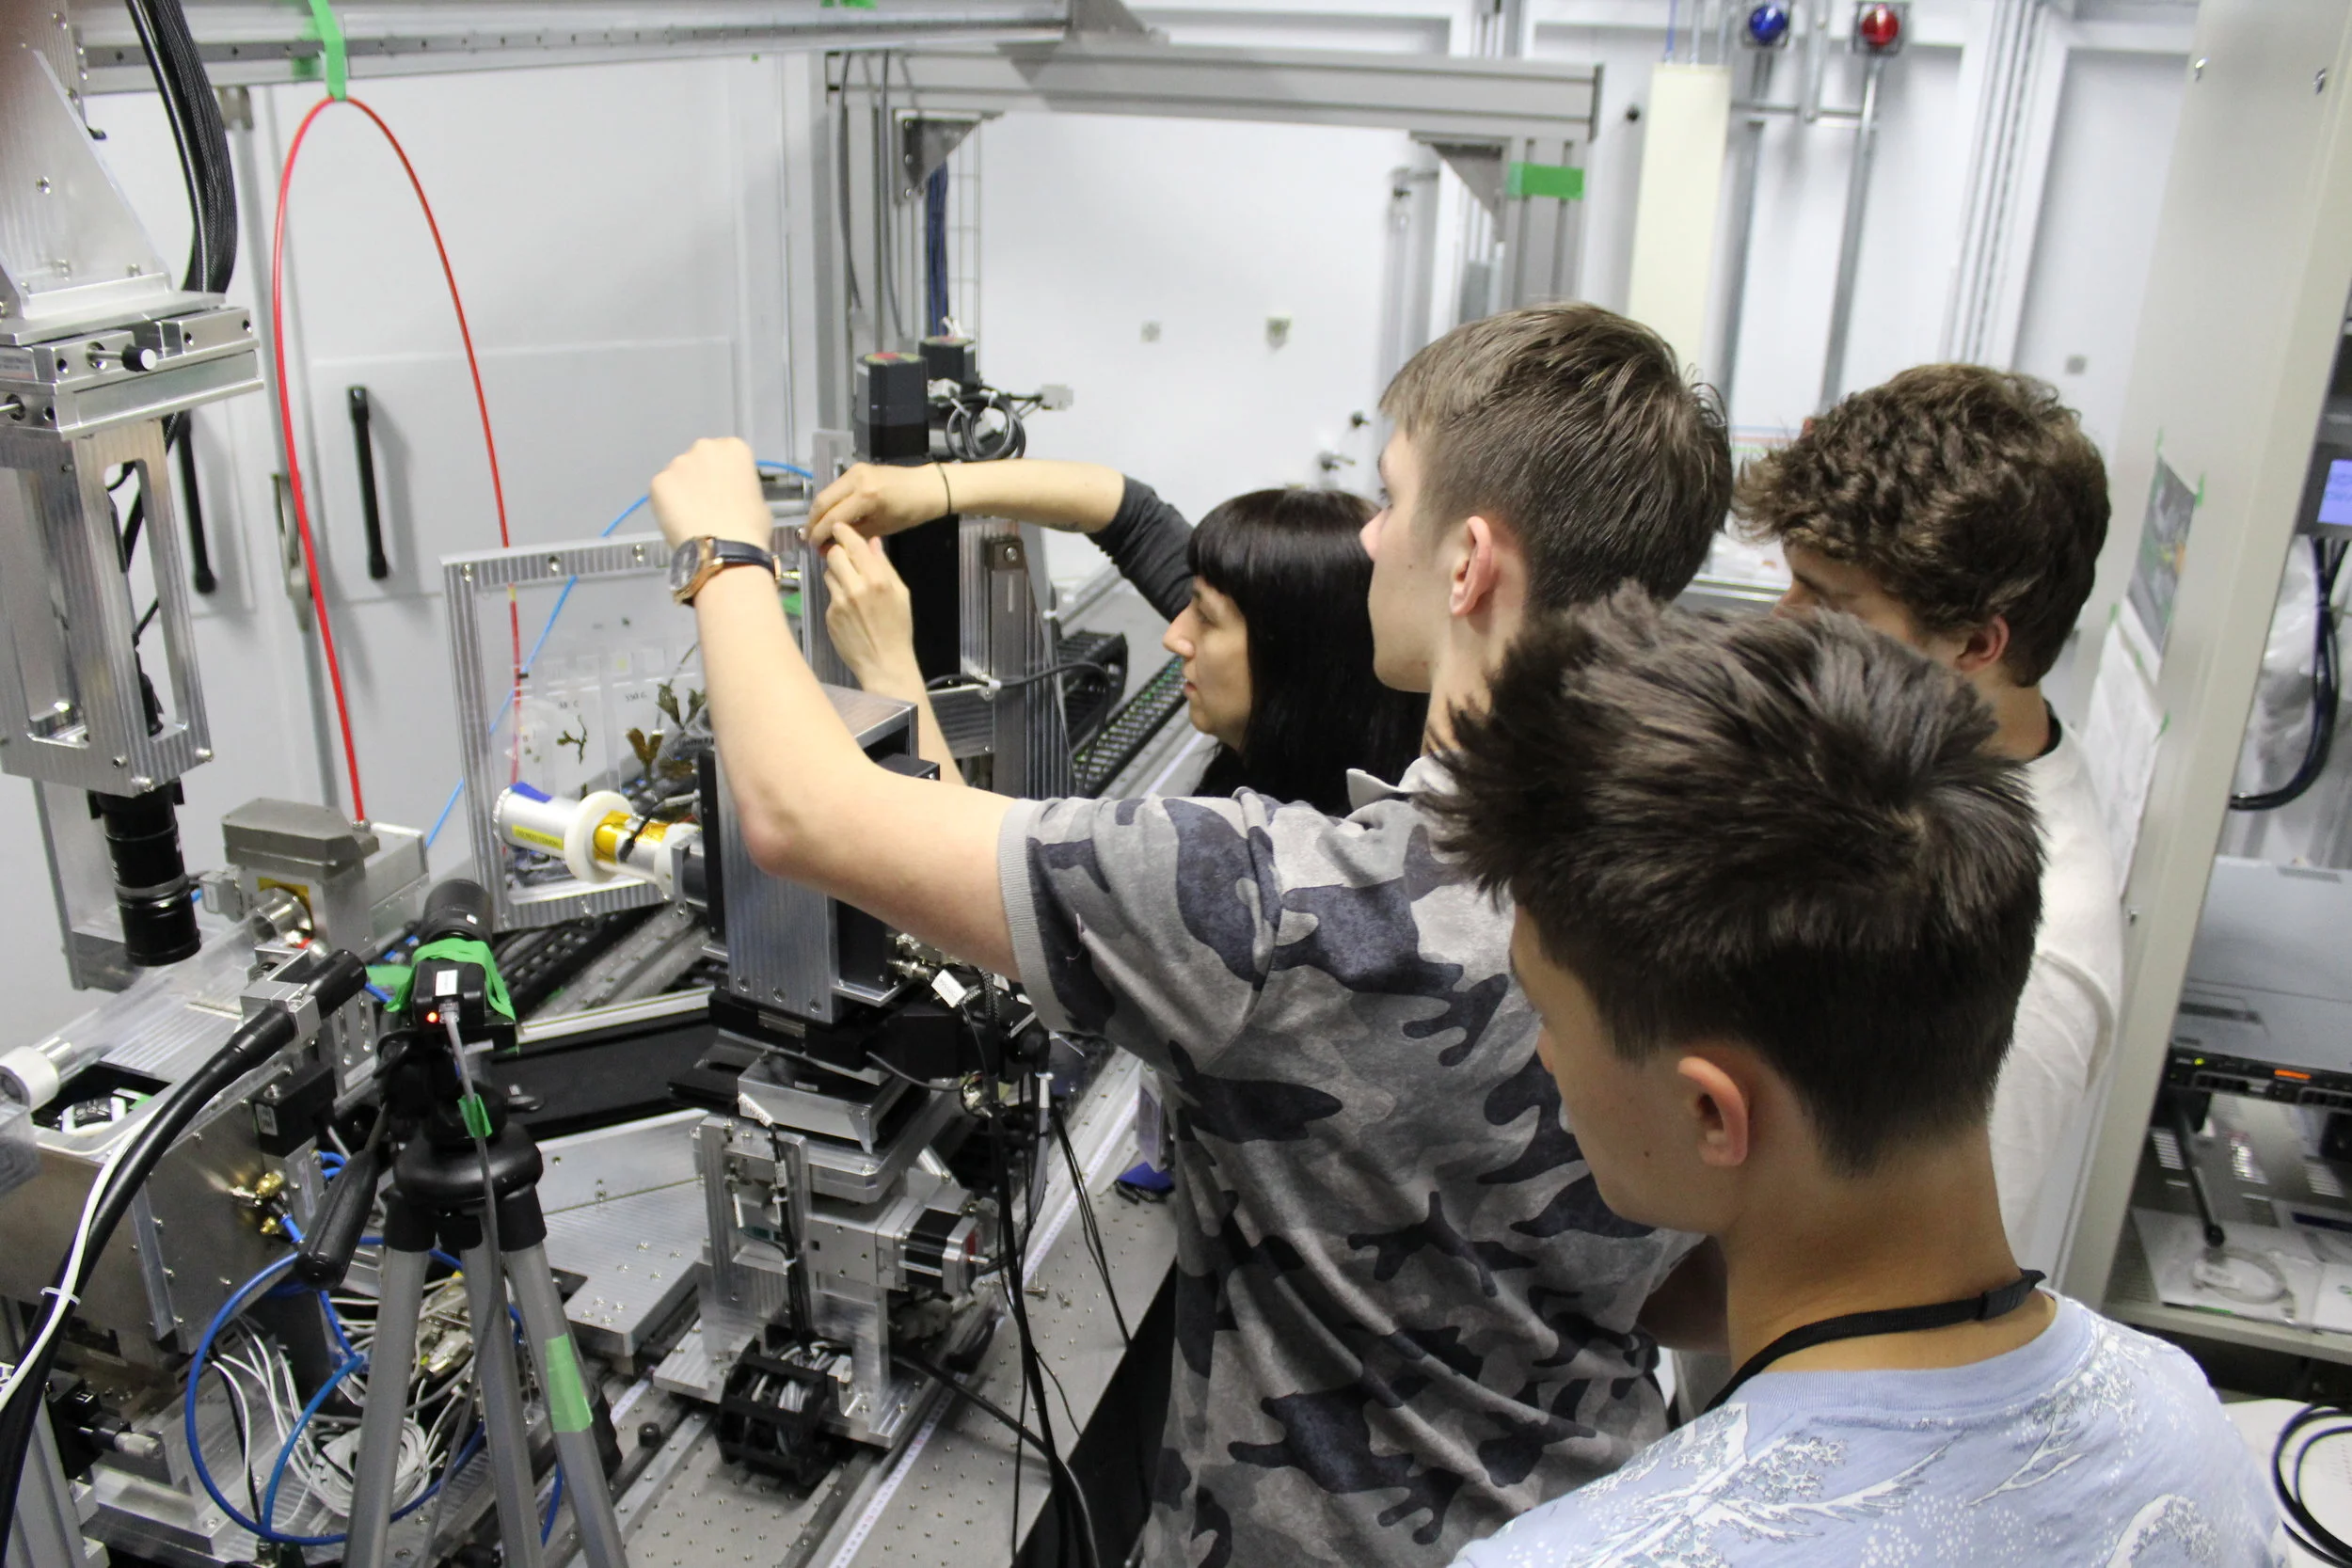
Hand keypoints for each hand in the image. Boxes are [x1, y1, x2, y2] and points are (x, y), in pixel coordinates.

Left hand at [651, 437, 770, 550]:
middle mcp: (704, 447)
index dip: (725, 474)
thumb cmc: (750, 528)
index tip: (725, 491)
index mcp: (734, 448)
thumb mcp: (759, 500)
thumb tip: (731, 494)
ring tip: (690, 516)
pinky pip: (662, 491)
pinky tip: (678, 521)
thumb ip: (741, 487)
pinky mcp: (658, 482)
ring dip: (683, 489)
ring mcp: (678, 463)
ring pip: (678, 474)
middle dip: (701, 476)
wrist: (724, 550)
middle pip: (700, 458)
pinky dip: (666, 504)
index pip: (727, 453)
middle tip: (706, 503)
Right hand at [808, 462, 952, 553]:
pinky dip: (828, 503)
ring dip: (818, 512)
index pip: (832, 518)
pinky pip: (835, 488)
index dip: (819, 534)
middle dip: (812, 522)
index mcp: (866, 496)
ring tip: (815, 530)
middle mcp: (856, 479)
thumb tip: (828, 546)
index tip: (812, 548)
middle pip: (822, 502)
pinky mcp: (856, 469)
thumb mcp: (882, 528)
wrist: (927, 487)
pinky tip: (827, 517)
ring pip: (826, 493)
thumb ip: (853, 535)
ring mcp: (855, 471)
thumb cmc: (910, 512)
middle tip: (808, 540)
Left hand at [823, 532, 922, 696]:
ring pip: (828, 574)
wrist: (884, 663)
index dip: (843, 532)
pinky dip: (837, 596)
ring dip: (837, 575)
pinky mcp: (829, 615)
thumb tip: (872, 542)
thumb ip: (884, 566)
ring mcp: (839, 602)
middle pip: (834, 555)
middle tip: (845, 559)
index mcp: (877, 580)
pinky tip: (850, 611)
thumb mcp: (900, 594)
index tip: (839, 527)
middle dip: (838, 553)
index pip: (853, 545)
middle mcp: (855, 588)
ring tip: (851, 588)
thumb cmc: (897, 628)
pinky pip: (829, 595)